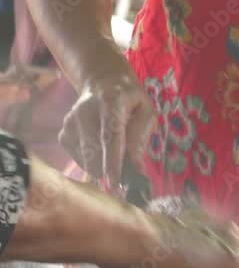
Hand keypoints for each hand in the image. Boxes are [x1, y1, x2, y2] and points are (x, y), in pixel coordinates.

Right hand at [59, 69, 155, 185]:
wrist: (102, 84)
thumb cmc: (129, 101)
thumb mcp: (145, 110)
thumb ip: (141, 135)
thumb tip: (136, 167)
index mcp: (110, 101)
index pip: (110, 135)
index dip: (112, 161)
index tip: (116, 183)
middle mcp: (85, 110)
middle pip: (95, 151)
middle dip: (110, 170)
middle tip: (124, 174)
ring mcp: (70, 122)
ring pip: (86, 159)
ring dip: (102, 168)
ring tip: (113, 157)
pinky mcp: (64, 133)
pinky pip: (78, 160)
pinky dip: (91, 163)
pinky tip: (99, 151)